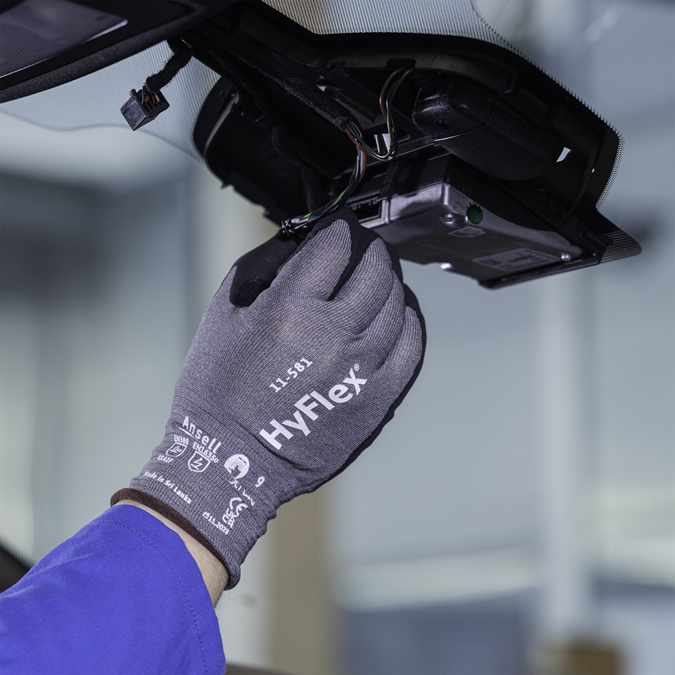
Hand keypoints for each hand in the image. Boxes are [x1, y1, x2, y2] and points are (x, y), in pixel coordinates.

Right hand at [112, 208, 424, 587]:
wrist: (231, 460)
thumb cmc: (217, 389)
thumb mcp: (222, 315)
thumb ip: (262, 268)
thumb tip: (302, 240)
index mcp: (287, 309)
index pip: (335, 245)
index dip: (340, 228)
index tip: (339, 230)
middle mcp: (330, 335)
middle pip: (375, 269)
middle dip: (372, 249)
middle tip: (364, 249)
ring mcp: (360, 369)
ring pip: (397, 303)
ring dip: (391, 281)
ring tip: (378, 280)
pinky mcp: (377, 398)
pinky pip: (411, 346)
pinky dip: (409, 321)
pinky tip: (398, 315)